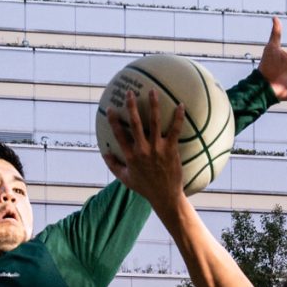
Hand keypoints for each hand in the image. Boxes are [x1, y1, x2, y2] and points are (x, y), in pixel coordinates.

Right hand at [109, 88, 187, 210]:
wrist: (165, 196)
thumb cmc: (145, 188)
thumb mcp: (126, 179)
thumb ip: (114, 166)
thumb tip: (104, 153)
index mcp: (130, 156)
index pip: (119, 135)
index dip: (113, 121)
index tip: (110, 108)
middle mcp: (142, 150)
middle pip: (135, 124)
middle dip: (131, 106)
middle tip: (130, 93)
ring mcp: (157, 149)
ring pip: (154, 122)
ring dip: (153, 105)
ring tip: (153, 91)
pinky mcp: (171, 150)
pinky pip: (176, 130)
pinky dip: (178, 117)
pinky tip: (181, 105)